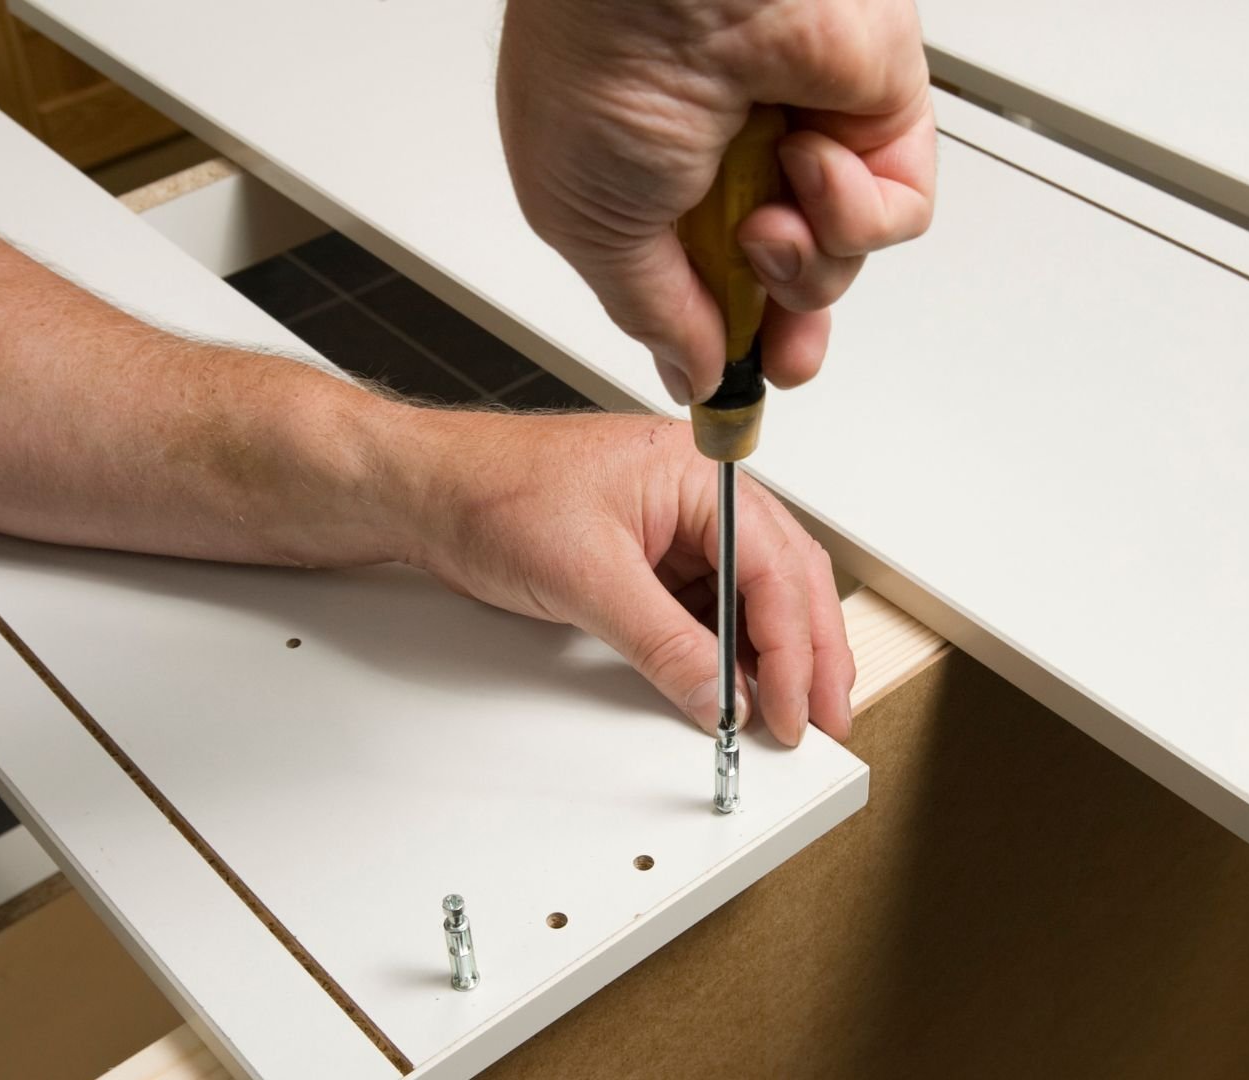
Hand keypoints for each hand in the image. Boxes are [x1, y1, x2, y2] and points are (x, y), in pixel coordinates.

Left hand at [407, 408, 853, 743]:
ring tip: (787, 713)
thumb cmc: (491, 492)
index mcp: (696, 474)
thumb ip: (662, 642)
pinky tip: (733, 688)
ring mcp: (678, 524)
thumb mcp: (584, 576)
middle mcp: (698, 494)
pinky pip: (711, 604)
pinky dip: (729, 650)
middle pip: (785, 577)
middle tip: (821, 719)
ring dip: (775, 654)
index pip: (773, 566)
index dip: (794, 646)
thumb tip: (717, 695)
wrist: (426, 491)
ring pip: (756, 593)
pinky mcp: (653, 554)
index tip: (789, 707)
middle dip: (811, 653)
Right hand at [497, 0, 936, 404]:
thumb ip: (651, 313)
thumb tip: (690, 370)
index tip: (726, 393)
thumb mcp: (589, 227)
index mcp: (650, 181)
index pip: (704, 284)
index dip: (721, 343)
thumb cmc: (602, 64)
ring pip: (838, 260)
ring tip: (767, 217)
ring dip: (804, 262)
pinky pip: (894, 213)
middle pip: (783, 283)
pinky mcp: (877, 115)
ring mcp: (807, 135)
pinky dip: (855, 210)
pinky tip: (810, 159)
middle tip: (779, 354)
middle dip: (784, 330)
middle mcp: (731, 159)